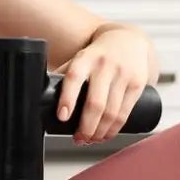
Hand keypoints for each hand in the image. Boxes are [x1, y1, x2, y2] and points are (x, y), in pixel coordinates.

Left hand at [54, 24, 157, 143]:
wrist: (129, 40)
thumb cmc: (99, 53)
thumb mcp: (81, 57)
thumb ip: (66, 75)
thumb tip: (42, 96)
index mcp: (85, 58)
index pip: (74, 77)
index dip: (67, 98)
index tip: (62, 116)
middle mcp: (105, 65)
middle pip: (95, 103)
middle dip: (86, 127)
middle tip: (79, 139)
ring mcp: (123, 74)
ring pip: (111, 112)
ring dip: (99, 132)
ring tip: (90, 140)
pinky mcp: (137, 84)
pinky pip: (124, 113)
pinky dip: (114, 129)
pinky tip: (106, 135)